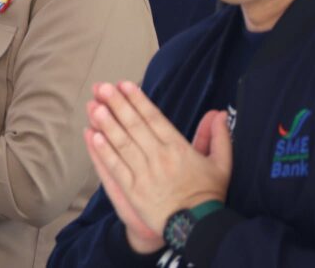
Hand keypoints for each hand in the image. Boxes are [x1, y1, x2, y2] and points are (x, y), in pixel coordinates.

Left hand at [87, 82, 230, 237]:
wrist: (197, 228)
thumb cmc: (208, 194)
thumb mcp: (221, 164)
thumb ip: (219, 137)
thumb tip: (219, 113)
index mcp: (178, 148)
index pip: (154, 118)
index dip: (137, 100)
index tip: (124, 84)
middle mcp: (159, 157)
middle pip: (134, 126)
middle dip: (117, 104)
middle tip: (102, 87)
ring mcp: (145, 174)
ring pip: (122, 144)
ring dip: (106, 124)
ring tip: (94, 106)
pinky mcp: (133, 191)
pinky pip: (116, 168)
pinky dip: (103, 152)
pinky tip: (93, 136)